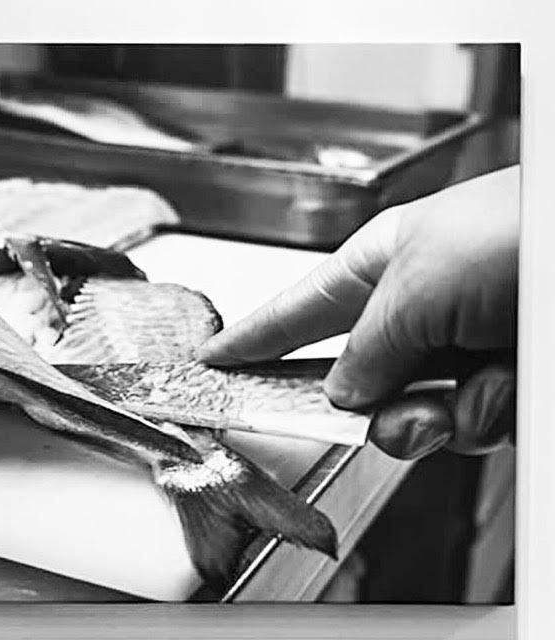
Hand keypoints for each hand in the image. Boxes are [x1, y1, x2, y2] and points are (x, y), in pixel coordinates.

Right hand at [199, 166, 518, 458]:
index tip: (217, 358)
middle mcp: (419, 307)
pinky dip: (489, 413)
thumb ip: (365, 348)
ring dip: (439, 416)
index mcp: (381, 265)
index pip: (298, 311)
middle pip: (358, 380)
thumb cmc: (520, 233)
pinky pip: (472, 421)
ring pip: (416, 413)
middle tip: (374, 413)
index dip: (254, 338)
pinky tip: (511, 384)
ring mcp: (464, 344)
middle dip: (370, 409)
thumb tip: (342, 393)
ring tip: (473, 391)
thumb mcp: (417, 287)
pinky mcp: (509, 375)